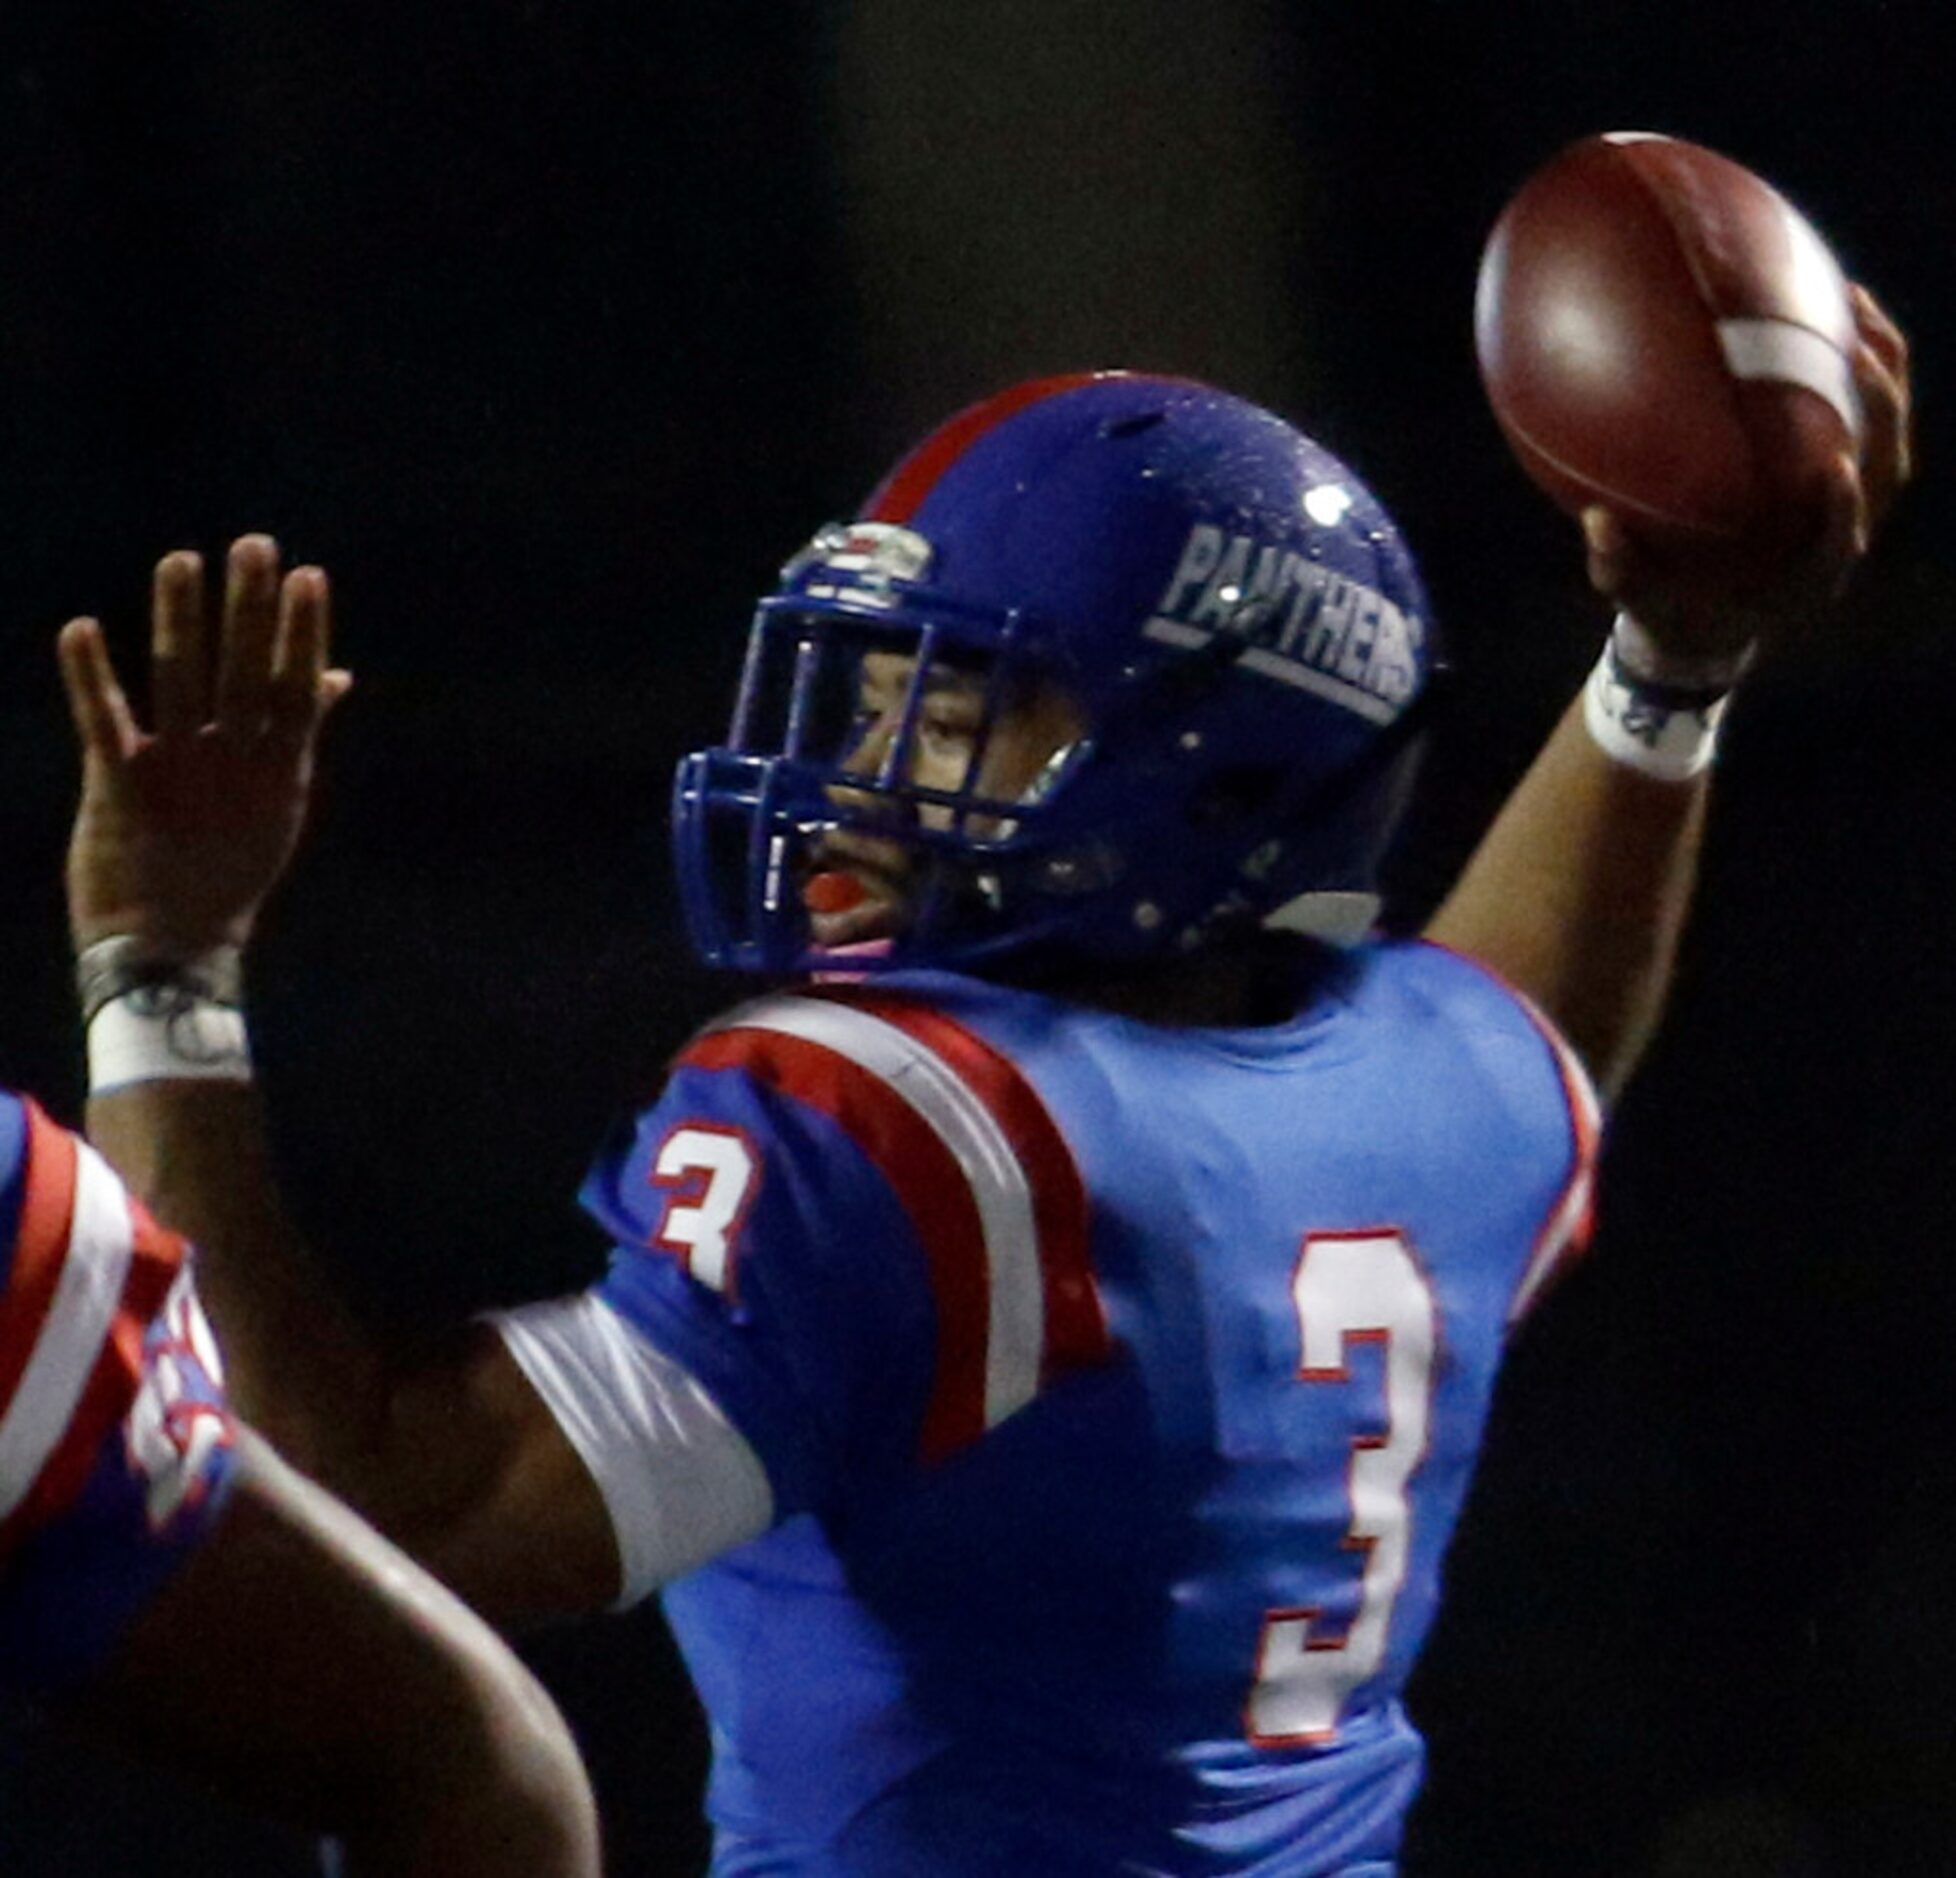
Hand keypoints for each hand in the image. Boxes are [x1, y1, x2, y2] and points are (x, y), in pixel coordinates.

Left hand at [60, 535, 351, 952]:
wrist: (171, 950)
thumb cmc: (224, 871)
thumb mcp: (277, 802)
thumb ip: (298, 733)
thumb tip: (335, 677)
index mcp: (276, 769)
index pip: (295, 686)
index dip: (303, 630)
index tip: (309, 575)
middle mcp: (233, 765)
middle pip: (244, 671)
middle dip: (251, 608)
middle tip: (254, 545)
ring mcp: (179, 774)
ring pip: (181, 682)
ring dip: (179, 619)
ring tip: (181, 561)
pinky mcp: (120, 788)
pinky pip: (104, 720)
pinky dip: (90, 674)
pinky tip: (81, 627)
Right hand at [1581, 282, 1913, 664]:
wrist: (1711, 612)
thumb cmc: (1675, 606)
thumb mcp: (1639, 597)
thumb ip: (1620, 567)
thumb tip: (1594, 521)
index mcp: (1807, 577)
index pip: (1841, 539)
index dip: (1846, 506)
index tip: (1836, 465)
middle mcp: (1842, 534)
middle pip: (1885, 468)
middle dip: (1882, 410)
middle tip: (1855, 355)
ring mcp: (1851, 497)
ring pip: (1887, 427)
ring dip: (1882, 366)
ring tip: (1854, 301)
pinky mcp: (1845, 467)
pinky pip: (1864, 408)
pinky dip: (1856, 357)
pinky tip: (1830, 303)